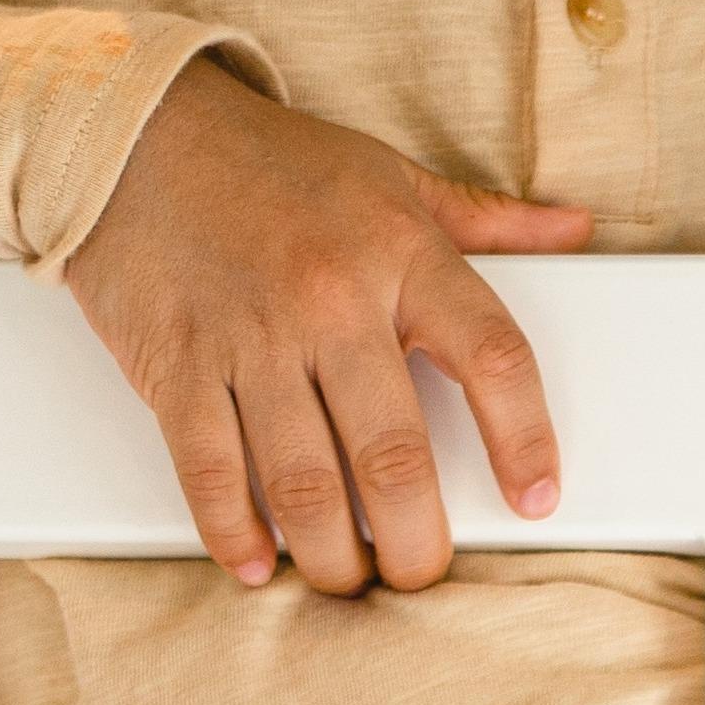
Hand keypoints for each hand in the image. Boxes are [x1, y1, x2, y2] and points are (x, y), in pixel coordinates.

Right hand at [65, 57, 591, 593]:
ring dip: (333, 558)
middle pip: (395, 460)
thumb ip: (486, 220)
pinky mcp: (176, 362)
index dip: (525, 441)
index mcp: (399, 253)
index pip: (493, 358)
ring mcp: (250, 335)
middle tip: (420, 573)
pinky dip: (235, 534)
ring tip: (348, 578)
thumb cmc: (272, 162)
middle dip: (415, 545)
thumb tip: (574, 229)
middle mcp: (330, 298)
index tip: (536, 500)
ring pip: (306, 486)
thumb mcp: (391, 175)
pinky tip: (259, 562)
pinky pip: (211, 472)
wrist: (130, 127)